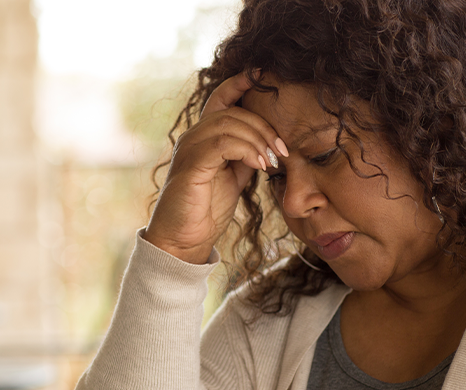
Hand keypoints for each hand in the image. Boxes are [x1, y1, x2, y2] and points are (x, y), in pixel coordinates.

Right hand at [145, 72, 286, 263]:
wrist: (183, 240)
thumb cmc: (206, 210)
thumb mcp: (233, 178)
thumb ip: (244, 156)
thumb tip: (268, 143)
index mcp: (203, 137)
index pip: (221, 98)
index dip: (241, 82)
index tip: (265, 74)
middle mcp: (192, 137)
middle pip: (232, 112)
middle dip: (263, 126)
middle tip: (282, 150)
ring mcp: (189, 149)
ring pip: (228, 124)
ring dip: (258, 139)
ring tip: (272, 161)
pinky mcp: (191, 165)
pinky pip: (223, 143)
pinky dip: (246, 151)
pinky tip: (260, 166)